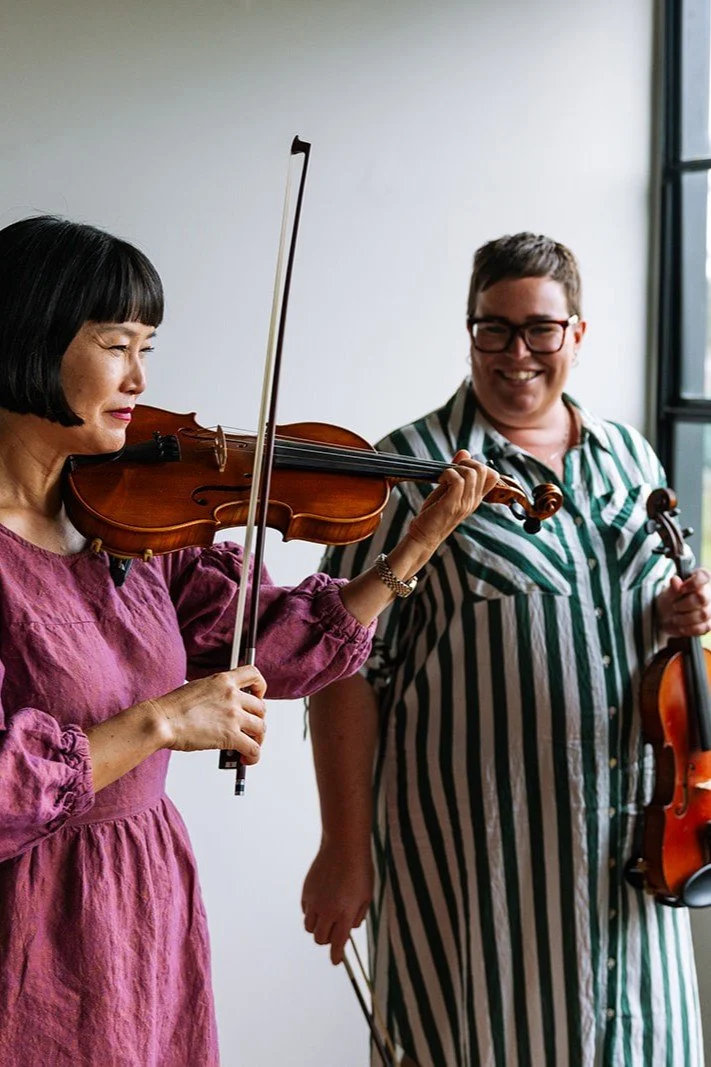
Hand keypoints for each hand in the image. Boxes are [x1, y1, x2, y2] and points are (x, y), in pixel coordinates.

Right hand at [147, 665, 266, 760]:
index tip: (258, 696)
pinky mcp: (231, 736)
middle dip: (257, 720)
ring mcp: (233, 715)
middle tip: (249, 729)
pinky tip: (245, 759)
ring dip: (257, 739)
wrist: (161, 721)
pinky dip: (253, 756)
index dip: (260, 687)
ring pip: (260, 728)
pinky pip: (253, 748)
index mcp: (223, 680)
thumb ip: (217, 694)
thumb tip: (225, 710)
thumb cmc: (172, 708)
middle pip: (261, 707)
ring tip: (248, 746)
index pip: (253, 674)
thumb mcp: (199, 688)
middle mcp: (232, 695)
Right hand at [302, 841, 372, 964]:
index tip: (336, 961)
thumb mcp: (366, 895)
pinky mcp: (306, 891)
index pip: (337, 943)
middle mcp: (327, 910)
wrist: (343, 846)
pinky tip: (321, 903)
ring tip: (327, 917)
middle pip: (320, 939)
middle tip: (335, 931)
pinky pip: (305, 911)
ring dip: (318, 927)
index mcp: (344, 913)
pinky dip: (312, 913)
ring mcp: (314, 901)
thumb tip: (350, 928)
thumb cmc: (360, 870)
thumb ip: (358, 915)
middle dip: (328, 940)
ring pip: (309, 927)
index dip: (336, 956)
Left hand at [406, 450, 499, 555]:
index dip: (479, 465)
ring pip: (472, 473)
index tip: (461, 469)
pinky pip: (457, 480)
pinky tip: (439, 479)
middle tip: (452, 470)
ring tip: (443, 477)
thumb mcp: (447, 490)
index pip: (493, 476)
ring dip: (456, 468)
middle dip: (468, 462)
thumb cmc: (434, 513)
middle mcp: (473, 501)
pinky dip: (447, 473)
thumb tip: (464, 451)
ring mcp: (464, 503)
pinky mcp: (452, 505)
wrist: (423, 537)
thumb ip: (456, 472)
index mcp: (475, 498)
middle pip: (485, 470)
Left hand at [656, 568, 710, 637]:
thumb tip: (675, 580)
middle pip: (702, 598)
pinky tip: (680, 627)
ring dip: (685, 618)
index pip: (704, 576)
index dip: (693, 583)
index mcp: (700, 580)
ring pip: (703, 614)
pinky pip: (703, 628)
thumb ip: (673, 588)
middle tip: (674, 606)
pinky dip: (689, 629)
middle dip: (684, 604)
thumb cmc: (670, 600)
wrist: (666, 618)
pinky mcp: (709, 623)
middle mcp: (709, 593)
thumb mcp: (668, 593)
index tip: (681, 590)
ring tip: (675, 618)